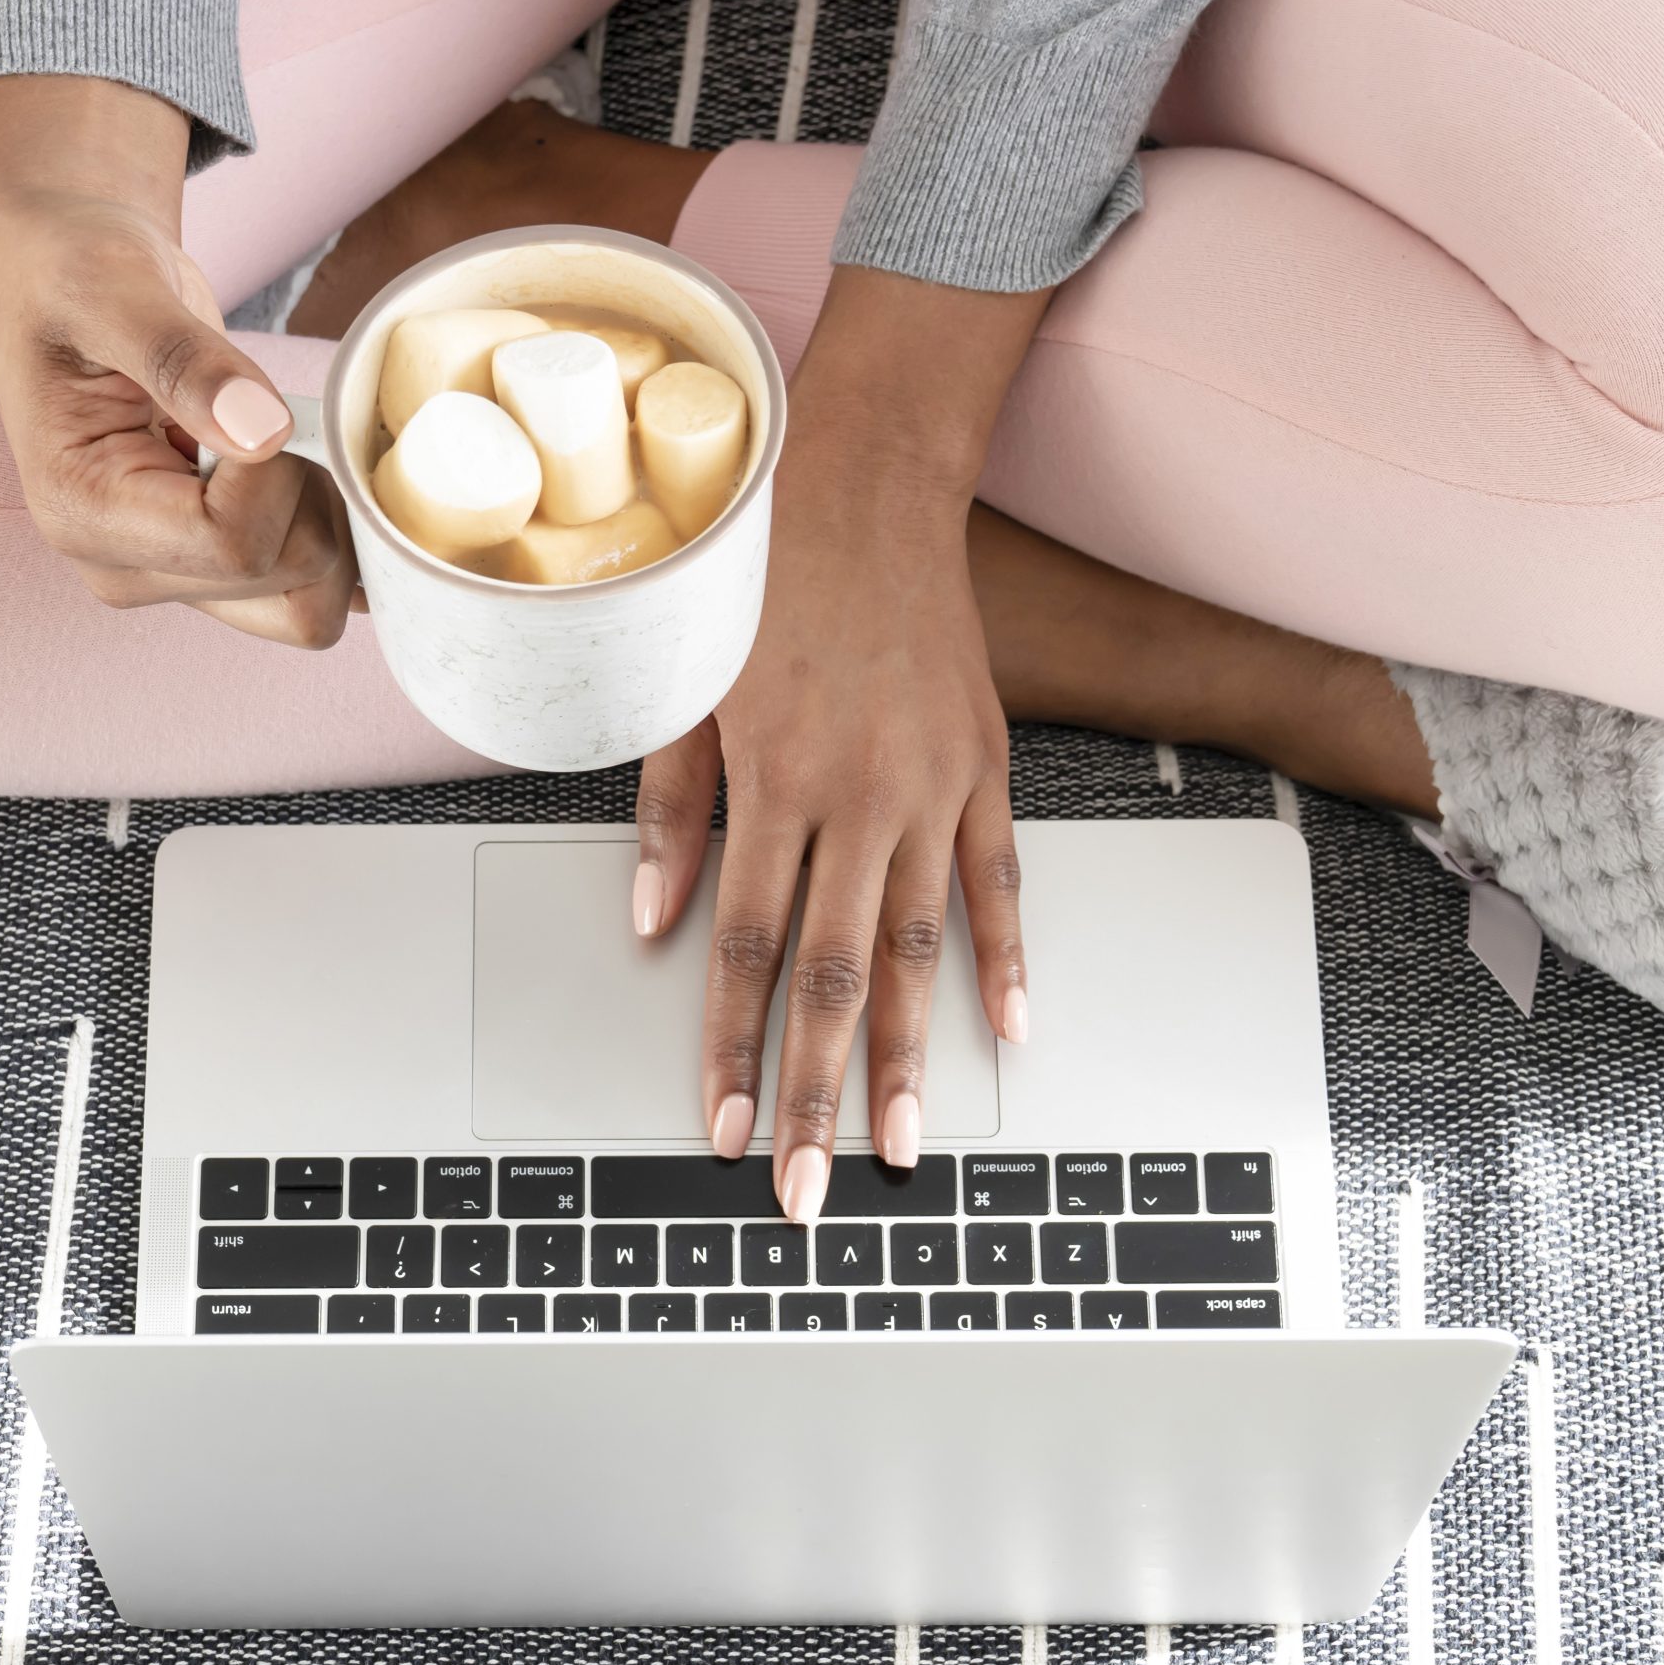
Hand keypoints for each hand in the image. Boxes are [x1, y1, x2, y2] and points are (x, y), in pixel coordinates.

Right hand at [0, 73, 355, 648]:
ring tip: (278, 438)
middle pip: (288, 584)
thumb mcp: (115, 287)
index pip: (236, 544)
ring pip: (311, 606)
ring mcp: (173, 578)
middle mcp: (125, 569)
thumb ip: (184, 359)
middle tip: (269, 413)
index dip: (279, 470)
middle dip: (310, 495)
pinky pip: (314, 591)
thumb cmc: (73, 271)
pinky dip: (339, 536)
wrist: (66, 274)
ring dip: (329, 518)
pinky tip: (306, 467)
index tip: (252, 399)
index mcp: (83, 515)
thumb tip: (262, 431)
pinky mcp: (215, 569)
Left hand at [632, 266, 1043, 1220]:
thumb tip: (654, 922)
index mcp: (775, 780)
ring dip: (909, 1055)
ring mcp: (933, 785)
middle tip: (806, 1186)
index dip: (727, 1047)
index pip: (742, 949)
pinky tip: (1009, 1030)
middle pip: (832, 975)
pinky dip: (1005, 956)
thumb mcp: (685, 682)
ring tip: (907, 1144)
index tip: (716, 1127)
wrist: (865, 478)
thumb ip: (671, 809)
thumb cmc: (759, 574)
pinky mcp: (983, 763)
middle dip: (814, 1092)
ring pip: (920, 948)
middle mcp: (859, 797)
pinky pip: (998, 879)